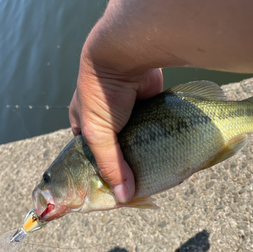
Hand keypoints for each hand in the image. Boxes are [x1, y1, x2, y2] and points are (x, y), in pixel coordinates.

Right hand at [69, 46, 162, 203]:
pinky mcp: (147, 105)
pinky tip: (169, 153)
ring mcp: (128, 111)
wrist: (124, 55)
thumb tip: (124, 196)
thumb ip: (110, 164)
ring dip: (146, 153)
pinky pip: (153, 126)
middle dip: (127, 165)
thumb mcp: (97, 134)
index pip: (90, 156)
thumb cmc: (101, 94)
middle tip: (142, 185)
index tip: (116, 191)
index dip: (101, 173)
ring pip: (137, 139)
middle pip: (116, 149)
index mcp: (83, 124)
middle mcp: (105, 118)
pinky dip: (159, 138)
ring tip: (159, 173)